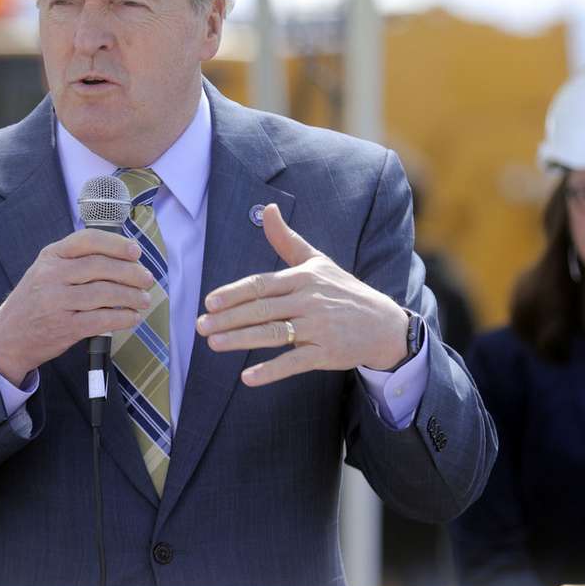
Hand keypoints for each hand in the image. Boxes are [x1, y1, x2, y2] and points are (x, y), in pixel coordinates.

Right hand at [0, 228, 153, 384]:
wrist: (8, 336)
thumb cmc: (36, 300)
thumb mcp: (46, 270)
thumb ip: (76, 260)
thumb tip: (122, 256)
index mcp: (50, 256)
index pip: (87, 240)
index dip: (116, 244)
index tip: (135, 251)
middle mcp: (51, 276)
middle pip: (100, 267)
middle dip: (130, 272)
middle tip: (146, 278)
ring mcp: (56, 302)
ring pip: (103, 293)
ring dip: (131, 296)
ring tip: (144, 299)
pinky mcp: (64, 328)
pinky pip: (101, 320)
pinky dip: (122, 318)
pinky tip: (132, 317)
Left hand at [196, 204, 408, 385]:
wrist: (383, 324)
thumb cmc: (343, 290)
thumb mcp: (317, 261)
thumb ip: (287, 239)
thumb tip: (267, 208)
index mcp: (303, 278)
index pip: (261, 284)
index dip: (234, 293)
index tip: (209, 302)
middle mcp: (309, 300)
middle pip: (262, 309)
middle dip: (228, 318)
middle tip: (201, 325)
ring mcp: (319, 327)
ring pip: (273, 333)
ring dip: (241, 339)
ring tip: (213, 344)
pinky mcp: (327, 352)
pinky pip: (294, 361)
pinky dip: (271, 370)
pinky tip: (247, 377)